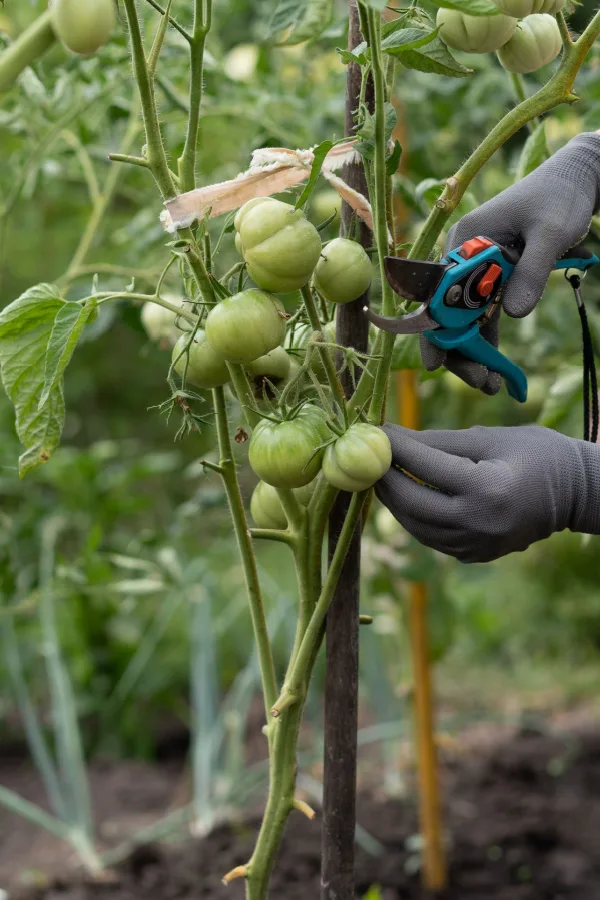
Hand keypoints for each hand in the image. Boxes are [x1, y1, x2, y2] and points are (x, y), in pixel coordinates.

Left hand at [376, 423, 599, 563]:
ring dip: (394, 501)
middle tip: (369, 457)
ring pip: (416, 526)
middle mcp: (478, 523)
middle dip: (384, 478)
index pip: (424, 466)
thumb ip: (439, 441)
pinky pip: (432, 538)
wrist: (576, 494)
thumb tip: (394, 437)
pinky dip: (414, 517)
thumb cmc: (536, 454)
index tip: (374, 431)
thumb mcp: (490, 438)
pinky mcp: (476, 554)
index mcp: (486, 488)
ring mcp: (477, 545)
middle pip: (411, 502)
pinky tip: (406, 497)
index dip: (394, 447)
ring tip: (382, 475)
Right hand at [421, 132, 599, 394]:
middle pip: (449, 312)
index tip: (436, 365)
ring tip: (491, 386)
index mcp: (465, 239)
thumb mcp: (550, 233)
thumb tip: (514, 314)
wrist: (578, 178)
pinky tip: (497, 368)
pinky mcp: (494, 277)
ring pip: (466, 319)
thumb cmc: (561, 196)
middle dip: (460, 351)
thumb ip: (531, 271)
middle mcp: (463, 255)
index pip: (439, 292)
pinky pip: (485, 314)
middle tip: (481, 383)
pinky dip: (489, 340)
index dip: (434, 331)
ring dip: (475, 352)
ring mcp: (477, 268)